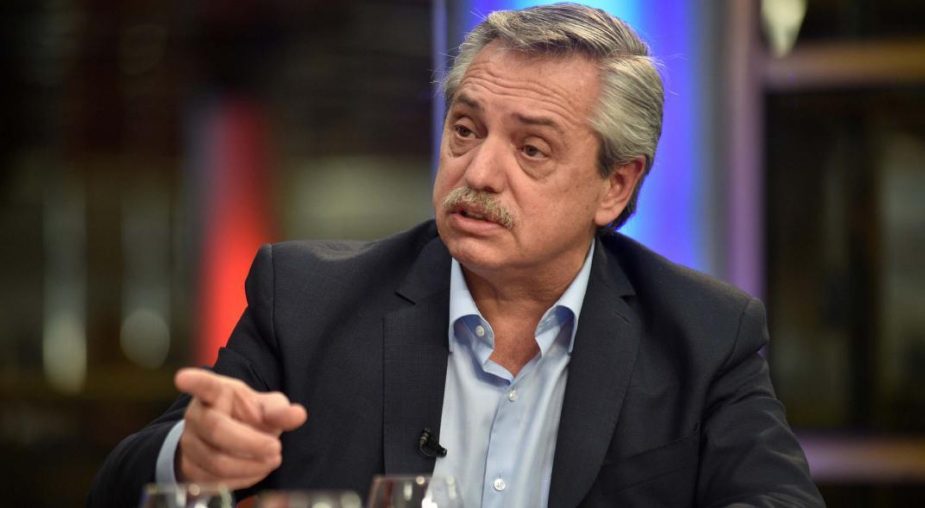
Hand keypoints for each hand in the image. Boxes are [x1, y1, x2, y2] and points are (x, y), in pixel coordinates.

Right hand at [174, 368, 307, 488]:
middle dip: (250, 443)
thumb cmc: (247, 417)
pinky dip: (243, 478)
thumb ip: (281, 411)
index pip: (204, 385)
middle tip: (276, 448)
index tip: (182, 377)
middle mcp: (197, 415)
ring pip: (216, 461)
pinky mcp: (190, 468)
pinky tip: (258, 469)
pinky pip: (215, 480)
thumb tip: (298, 415)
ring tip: (272, 459)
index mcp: (216, 393)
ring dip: (250, 465)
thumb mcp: (267, 409)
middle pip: (216, 430)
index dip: (194, 381)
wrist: (228, 441)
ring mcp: (190, 442)